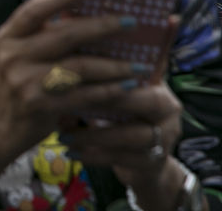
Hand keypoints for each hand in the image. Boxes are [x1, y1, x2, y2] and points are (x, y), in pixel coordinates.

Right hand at [0, 0, 147, 160]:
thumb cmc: (18, 84)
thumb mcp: (17, 55)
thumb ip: (40, 35)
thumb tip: (85, 12)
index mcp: (7, 36)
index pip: (34, 9)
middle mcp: (13, 55)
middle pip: (64, 35)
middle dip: (102, 26)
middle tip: (130, 23)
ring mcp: (25, 81)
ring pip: (80, 66)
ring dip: (114, 65)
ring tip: (139, 65)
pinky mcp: (40, 105)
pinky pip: (84, 94)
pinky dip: (109, 90)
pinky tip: (127, 87)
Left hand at [58, 80, 181, 184]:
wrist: (139, 159)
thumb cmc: (118, 115)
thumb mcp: (110, 94)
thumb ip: (94, 80)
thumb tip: (61, 70)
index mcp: (158, 82)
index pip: (142, 70)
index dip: (115, 70)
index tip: (80, 69)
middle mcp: (170, 108)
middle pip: (148, 101)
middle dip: (106, 101)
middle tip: (70, 103)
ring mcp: (166, 137)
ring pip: (132, 135)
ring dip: (93, 136)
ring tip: (63, 136)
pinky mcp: (155, 162)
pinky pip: (124, 158)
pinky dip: (94, 156)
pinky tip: (72, 153)